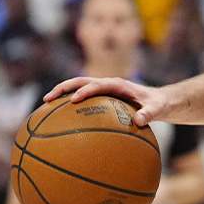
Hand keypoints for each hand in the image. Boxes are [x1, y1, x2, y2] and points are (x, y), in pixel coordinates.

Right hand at [44, 77, 169, 126]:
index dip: (86, 90)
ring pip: (78, 87)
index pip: (98, 84)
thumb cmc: (157, 105)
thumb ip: (150, 114)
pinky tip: (57, 119)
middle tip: (47, 99)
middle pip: (81, 81)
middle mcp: (108, 84)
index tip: (74, 100)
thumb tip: (138, 121)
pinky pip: (82, 99)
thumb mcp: (157, 109)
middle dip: (64, 88)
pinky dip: (68, 104)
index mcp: (118, 85)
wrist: (158, 101)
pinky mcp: (100, 98)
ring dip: (61, 94)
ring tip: (45, 105)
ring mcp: (102, 90)